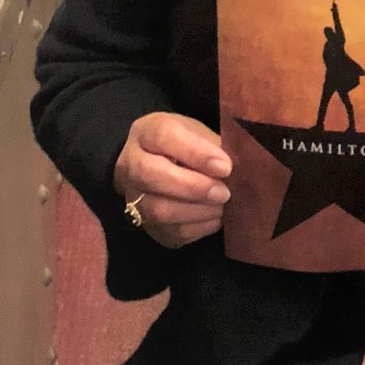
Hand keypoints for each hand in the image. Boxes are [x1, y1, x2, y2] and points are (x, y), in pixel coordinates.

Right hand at [112, 111, 231, 247]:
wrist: (165, 168)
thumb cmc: (188, 146)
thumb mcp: (201, 134)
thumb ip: (215, 146)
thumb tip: (233, 168)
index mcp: (147, 132)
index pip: (164, 136)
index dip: (196, 152)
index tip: (225, 166)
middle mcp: (131, 164)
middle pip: (151, 175)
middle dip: (194, 187)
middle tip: (224, 192)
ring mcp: (132, 198)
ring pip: (158, 210)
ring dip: (198, 211)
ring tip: (222, 206)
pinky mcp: (146, 225)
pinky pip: (170, 233)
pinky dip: (198, 228)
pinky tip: (215, 218)